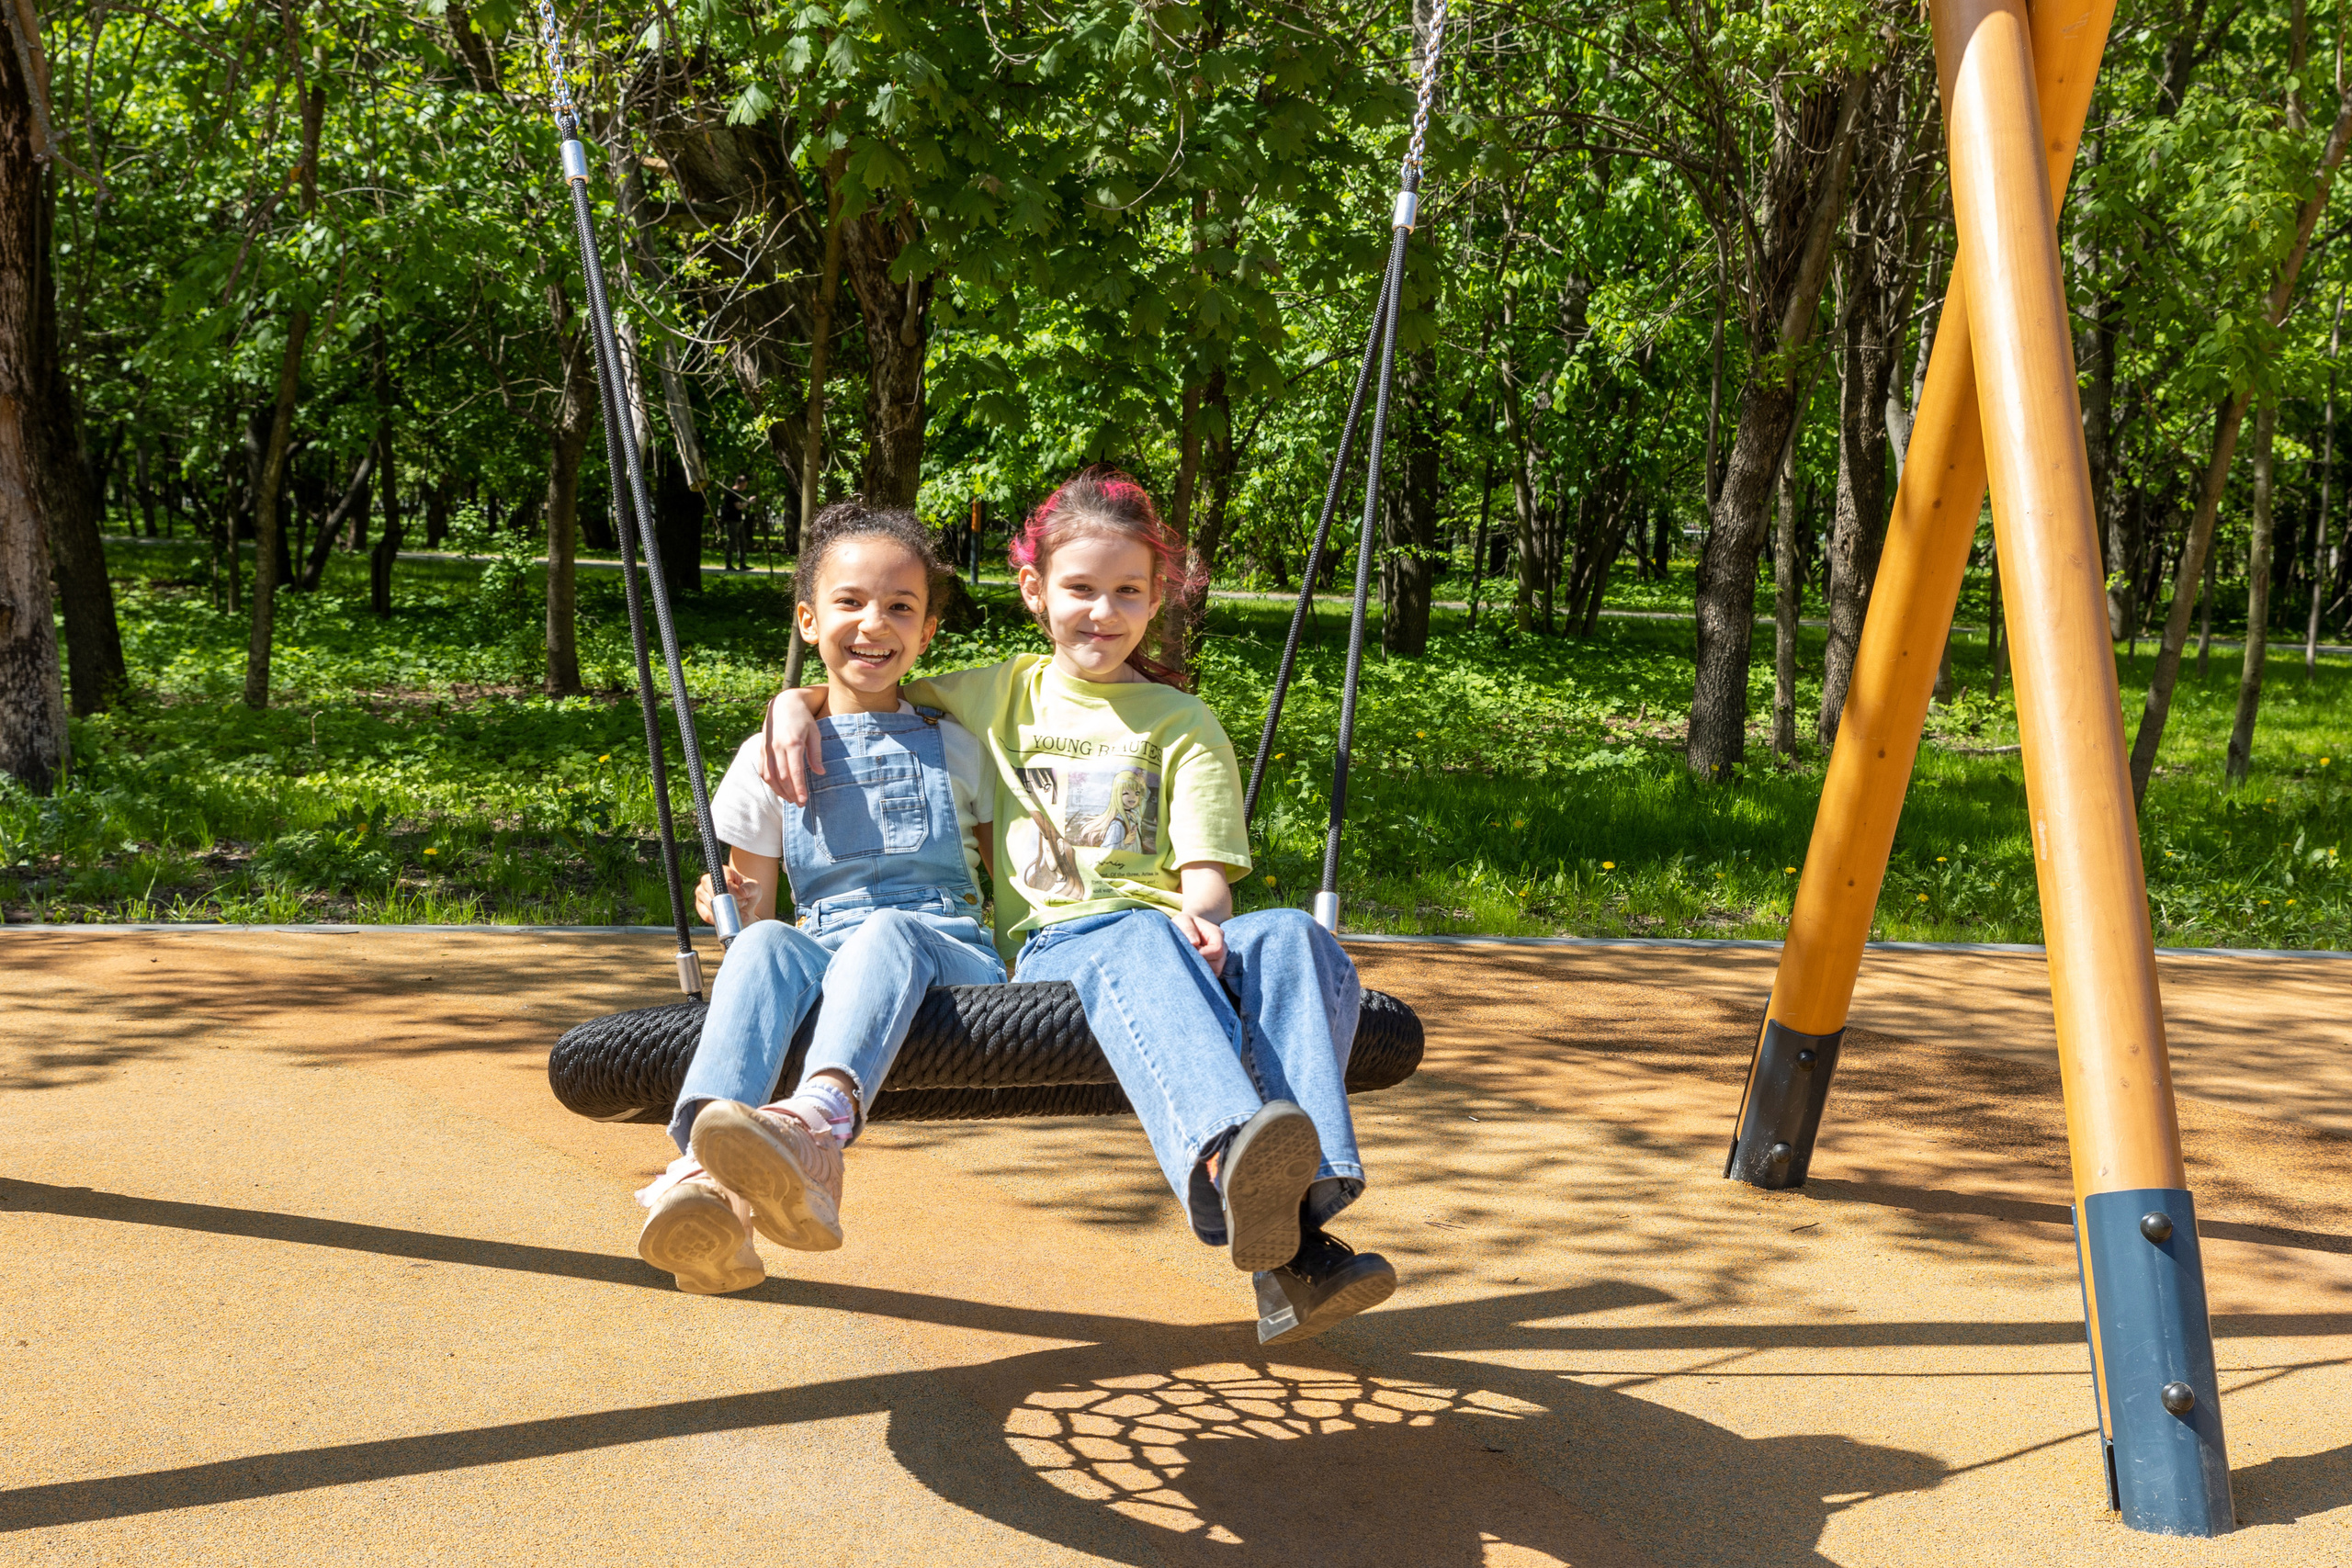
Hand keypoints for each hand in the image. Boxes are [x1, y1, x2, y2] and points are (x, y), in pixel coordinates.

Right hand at [695, 865, 761, 924]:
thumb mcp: (755, 889)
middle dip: (731, 904)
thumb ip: (751, 888)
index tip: (744, 898)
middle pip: (716, 895)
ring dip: (727, 912)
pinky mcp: (699, 906)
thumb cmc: (749, 894)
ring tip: (737, 910)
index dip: (734, 894)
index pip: (724, 883)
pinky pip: (707, 916)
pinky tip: (729, 918)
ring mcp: (701, 893)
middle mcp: (707, 879)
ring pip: (712, 906)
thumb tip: (741, 892)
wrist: (744, 907)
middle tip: (742, 905)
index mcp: (722, 872)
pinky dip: (720, 919)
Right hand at [757, 687, 827, 804]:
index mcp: (793, 743)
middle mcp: (777, 747)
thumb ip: (816, 754)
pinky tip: (779, 789)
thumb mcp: (815, 733)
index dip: (799, 788)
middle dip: (791, 793)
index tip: (804, 801)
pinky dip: (770, 782)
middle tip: (800, 804)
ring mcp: (767, 748)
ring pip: (770, 776)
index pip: (795, 772)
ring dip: (779, 791)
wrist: (783, 704)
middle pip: (782, 777)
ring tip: (790, 799)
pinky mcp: (761, 749)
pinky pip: (763, 770)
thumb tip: (820, 773)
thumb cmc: (803, 719)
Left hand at [1166, 907, 1226, 976]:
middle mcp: (1223, 947)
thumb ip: (1187, 928)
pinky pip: (1211, 977)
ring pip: (1215, 972)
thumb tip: (1194, 943)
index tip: (1189, 950)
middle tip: (1187, 956)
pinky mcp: (1215, 967)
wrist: (1188, 928)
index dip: (1203, 954)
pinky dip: (1201, 975)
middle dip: (1200, 964)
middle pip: (1218, 964)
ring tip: (1189, 960)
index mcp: (1217, 934)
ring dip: (1200, 970)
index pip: (1217, 950)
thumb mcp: (1183, 920)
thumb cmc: (1185, 923)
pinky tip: (1191, 966)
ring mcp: (1220, 958)